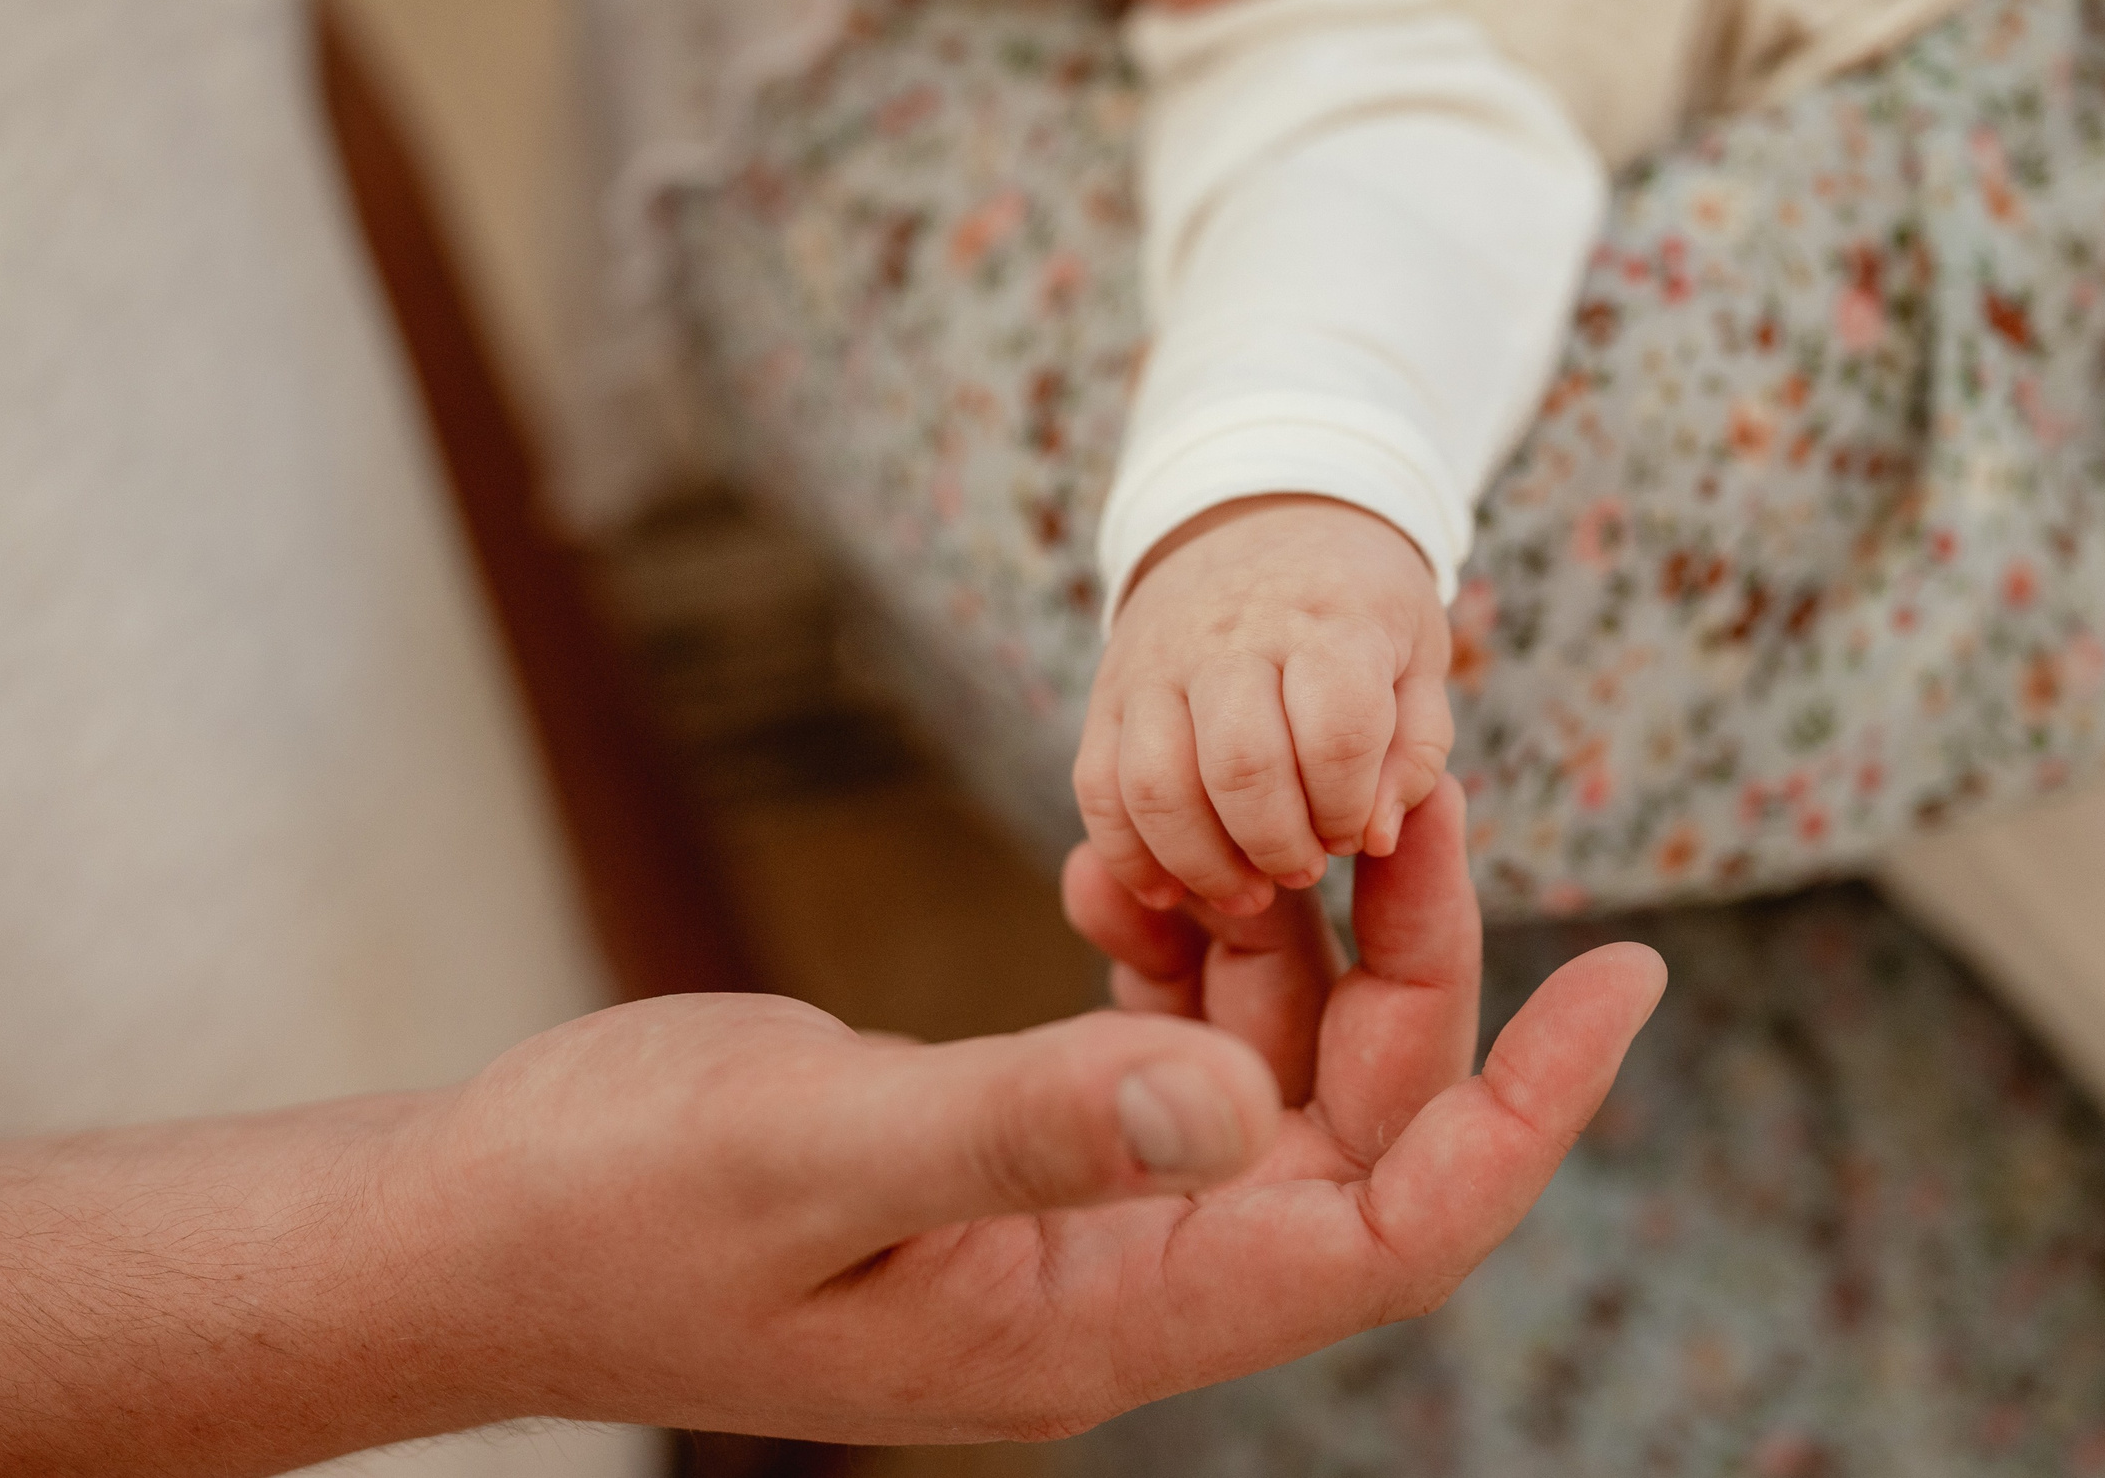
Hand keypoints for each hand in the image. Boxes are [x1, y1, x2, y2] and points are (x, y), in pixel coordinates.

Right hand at [411, 781, 1663, 1443]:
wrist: (479, 1229)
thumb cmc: (612, 1208)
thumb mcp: (813, 1150)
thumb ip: (1026, 1120)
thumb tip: (1238, 1095)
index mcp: (1098, 1320)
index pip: (1383, 1233)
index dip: (1521, 1114)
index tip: (1625, 973)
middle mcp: (1116, 1284)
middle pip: (1350, 1135)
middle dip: (1414, 968)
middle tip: (1428, 784)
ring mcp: (1069, 1226)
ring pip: (1265, 1085)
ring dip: (1300, 944)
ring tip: (1302, 796)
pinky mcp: (1017, 1164)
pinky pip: (1161, 1058)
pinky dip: (1184, 958)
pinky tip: (1146, 873)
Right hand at [1077, 495, 1454, 914]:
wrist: (1260, 520)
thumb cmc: (1355, 611)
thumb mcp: (1417, 656)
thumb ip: (1414, 752)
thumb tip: (1373, 838)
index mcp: (1330, 620)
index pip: (1336, 732)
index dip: (1349, 806)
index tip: (1355, 830)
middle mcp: (1234, 635)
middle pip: (1241, 766)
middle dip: (1278, 844)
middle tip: (1304, 868)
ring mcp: (1158, 661)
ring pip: (1156, 785)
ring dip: (1203, 862)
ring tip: (1248, 890)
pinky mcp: (1109, 691)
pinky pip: (1096, 787)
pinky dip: (1125, 853)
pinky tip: (1168, 891)